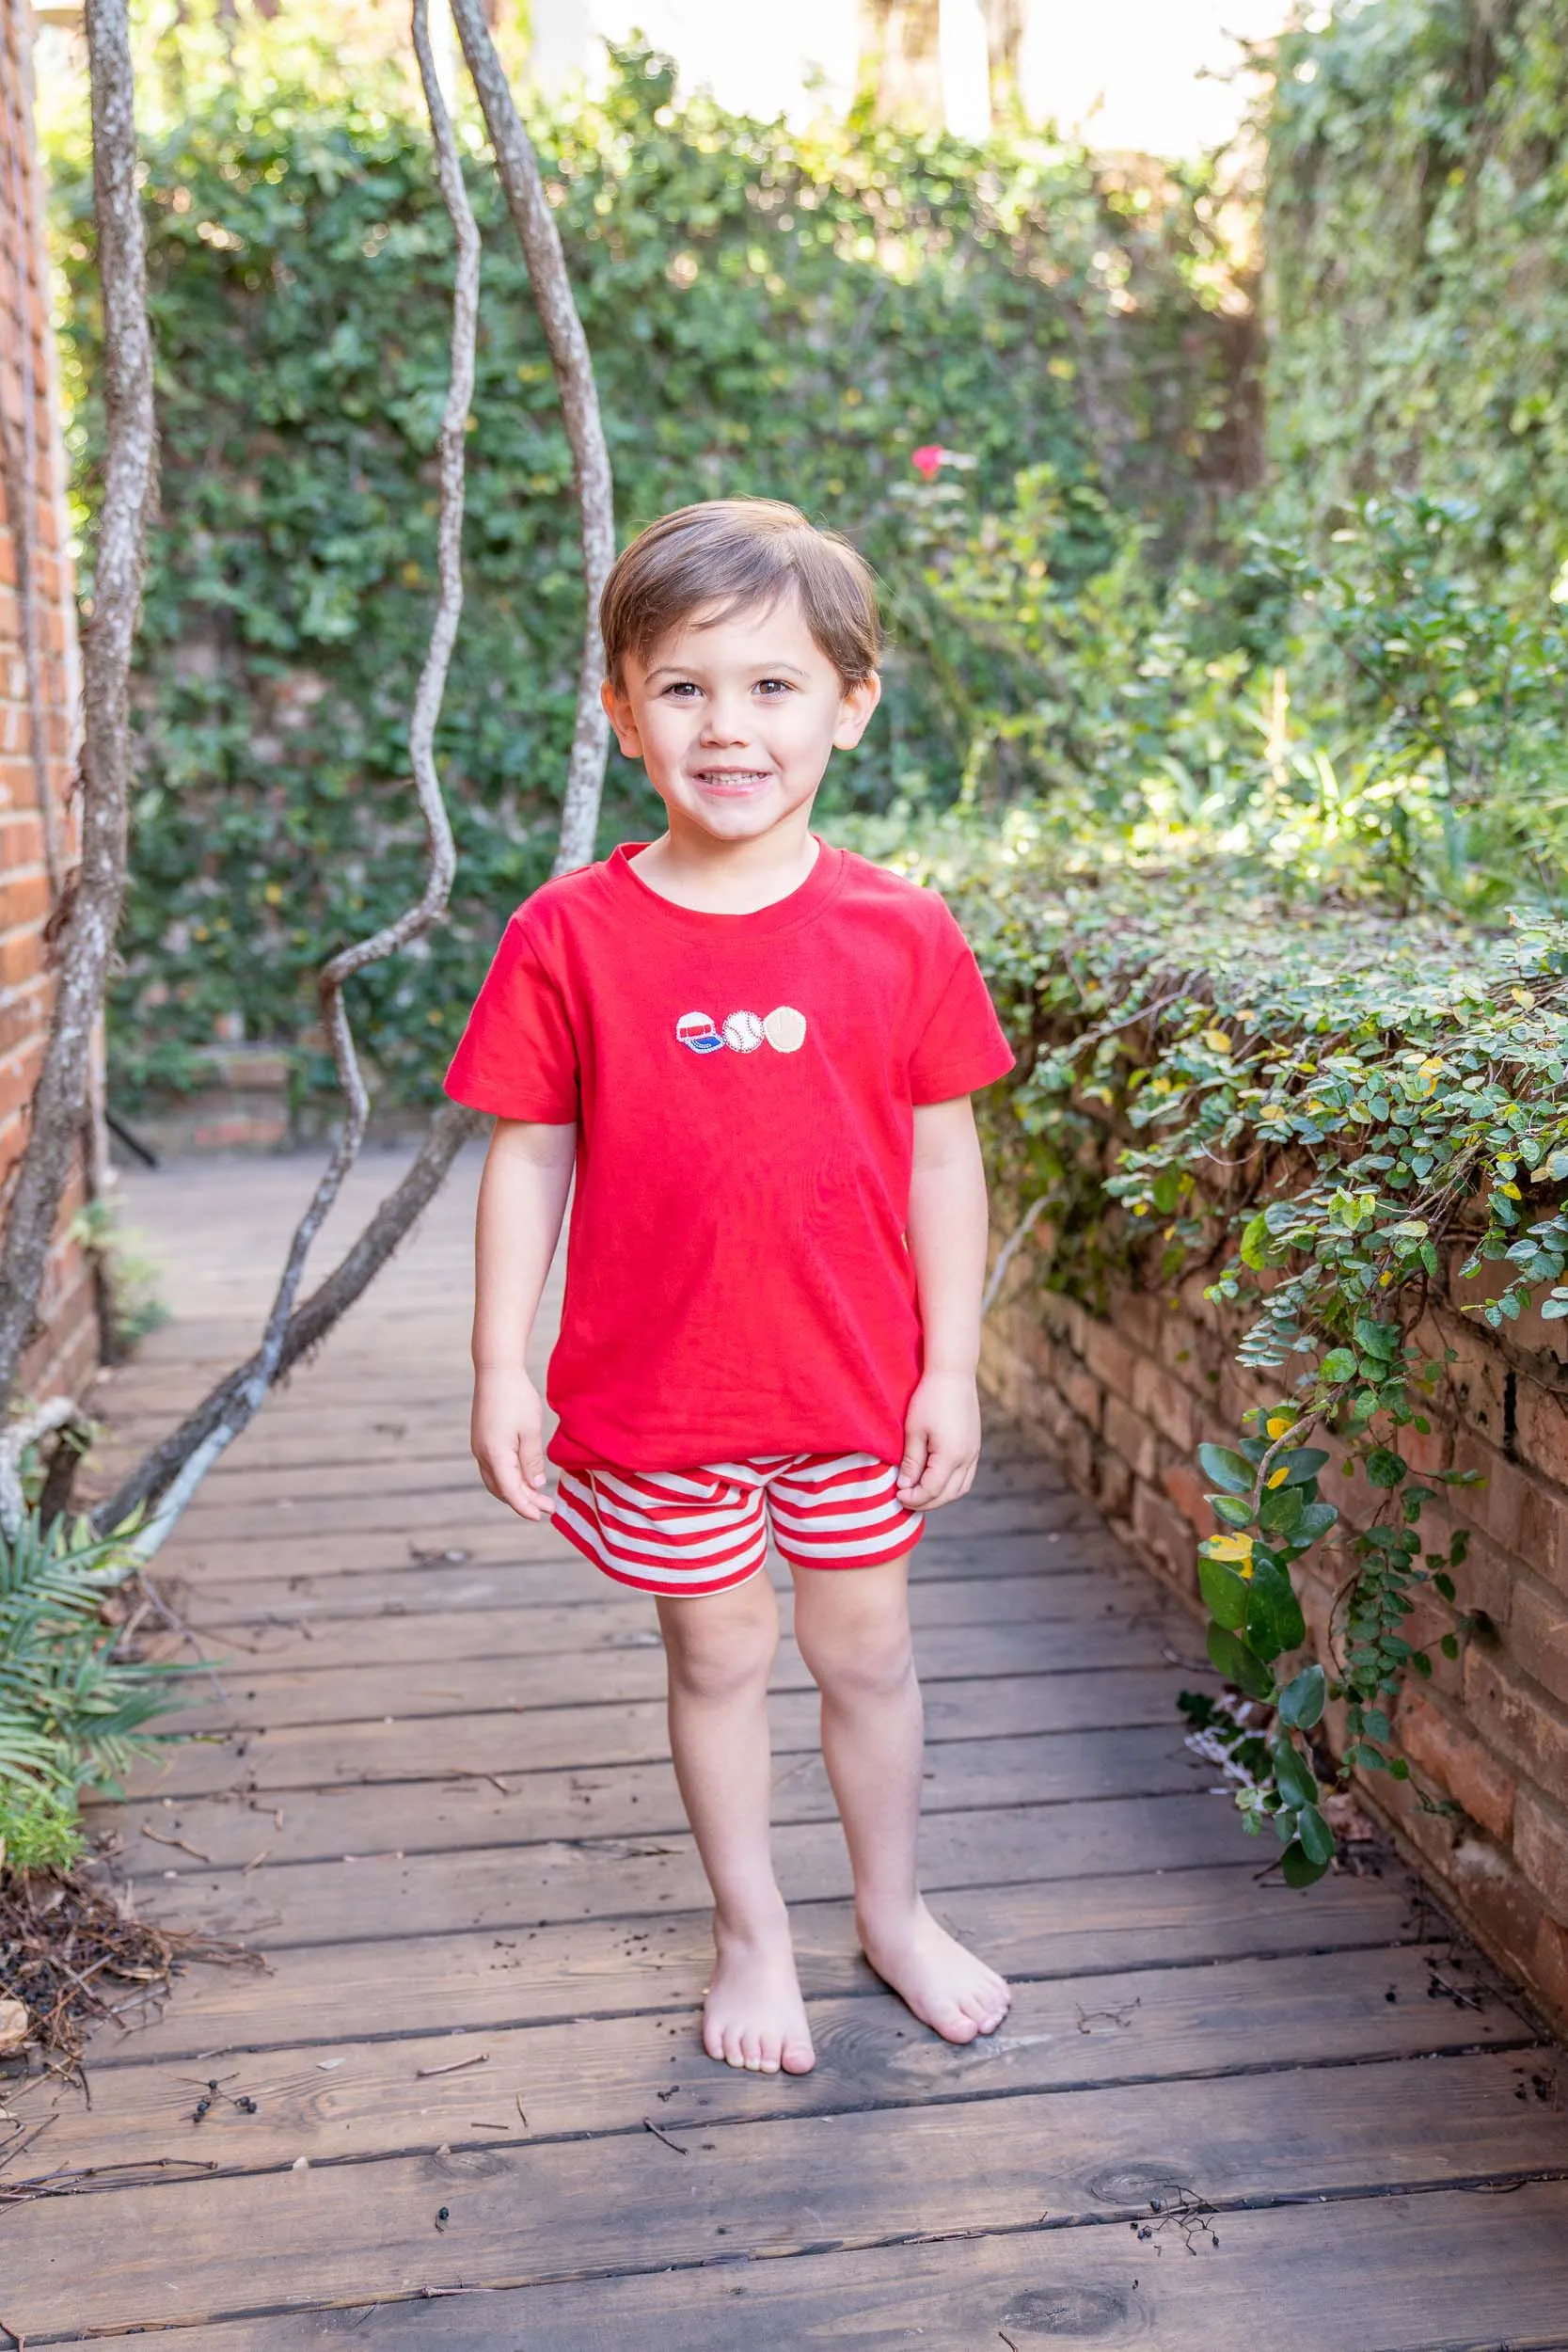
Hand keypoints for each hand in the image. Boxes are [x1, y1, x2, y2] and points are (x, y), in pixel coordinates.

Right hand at [472, 1366, 553, 1520]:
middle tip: (548, 1507)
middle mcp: (482, 1455)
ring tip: (538, 1495)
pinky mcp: (482, 1440)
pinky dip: (509, 1478)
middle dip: (524, 1501)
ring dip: (516, 1491)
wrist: (496, 1371)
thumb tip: (535, 1485)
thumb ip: (532, 1461)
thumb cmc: (516, 1398)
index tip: (542, 1516)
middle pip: (502, 1490)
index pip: (511, 1492)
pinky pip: (494, 1468)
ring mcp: (479, 1447)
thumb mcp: (531, 1430)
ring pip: (496, 1480)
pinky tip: (524, 1476)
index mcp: (495, 1455)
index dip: (526, 1507)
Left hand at [895, 1369, 981, 1510]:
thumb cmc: (929, 1398)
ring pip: (960, 1489)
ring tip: (919, 1493)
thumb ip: (911, 1462)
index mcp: (951, 1456)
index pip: (931, 1490)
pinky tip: (935, 1480)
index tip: (896, 1494)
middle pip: (948, 1495)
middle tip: (905, 1498)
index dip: (913, 1497)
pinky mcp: (976, 1447)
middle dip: (926, 1502)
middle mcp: (967, 1458)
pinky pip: (966, 1477)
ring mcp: (975, 1453)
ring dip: (940, 1496)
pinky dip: (951, 1485)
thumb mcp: (914, 1431)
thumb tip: (905, 1485)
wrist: (953, 1374)